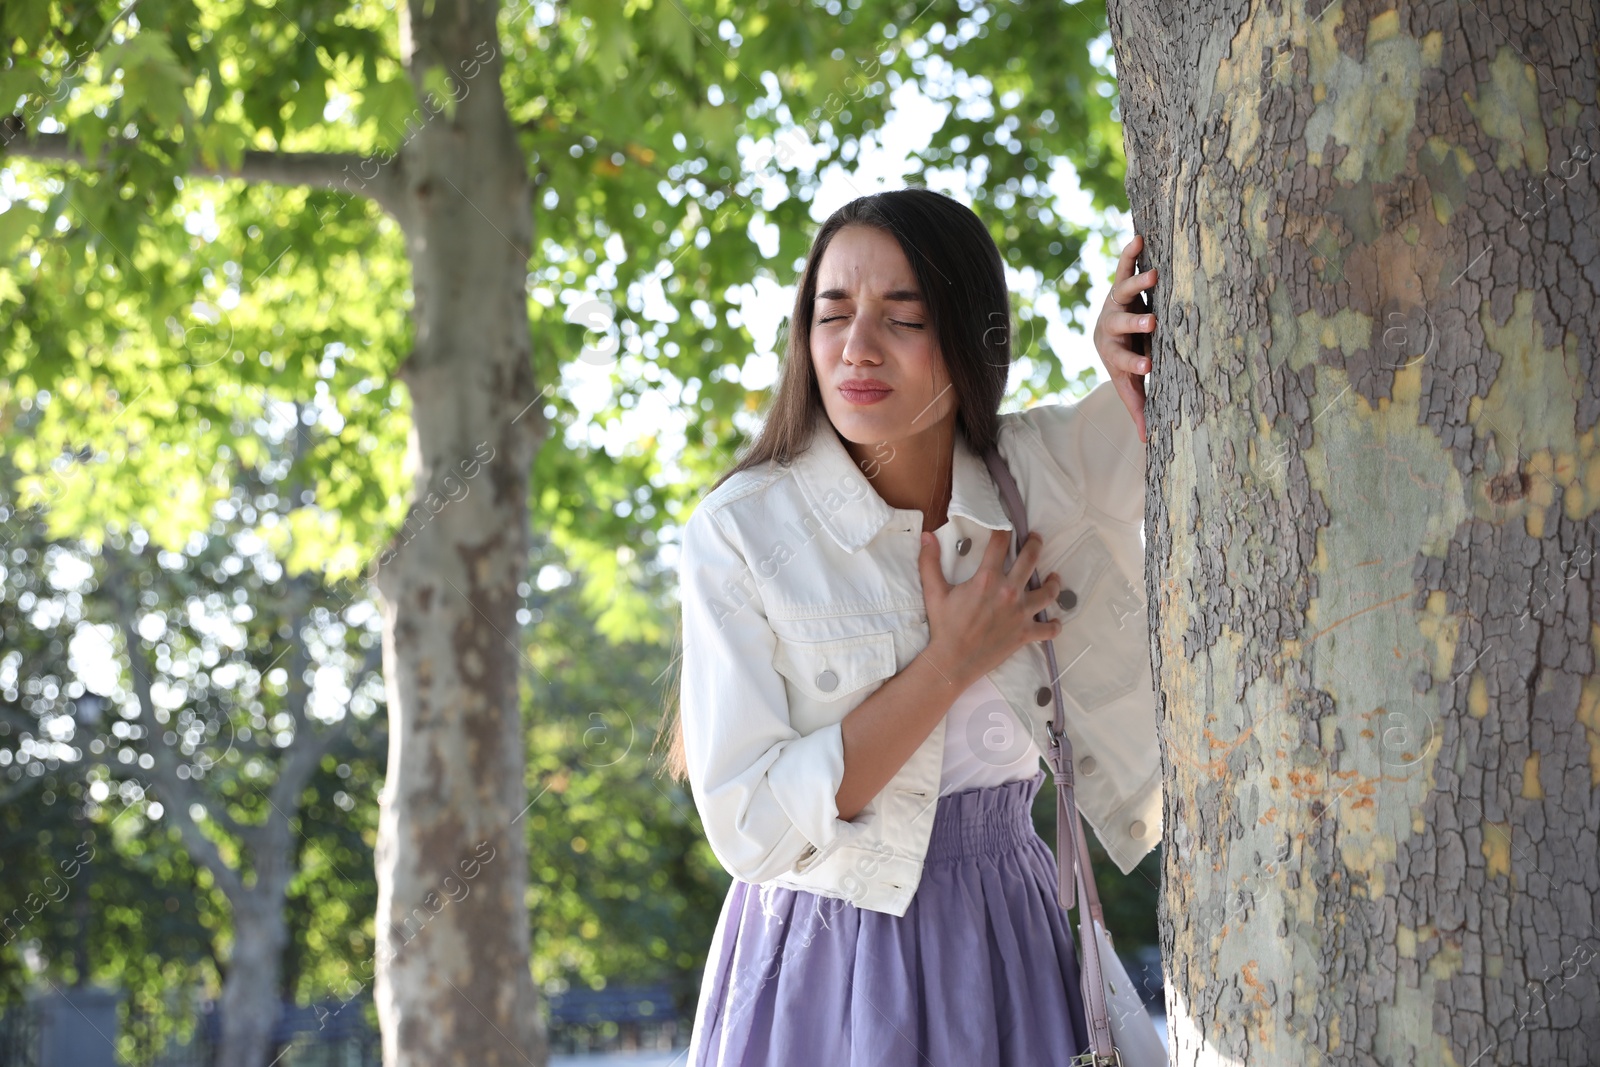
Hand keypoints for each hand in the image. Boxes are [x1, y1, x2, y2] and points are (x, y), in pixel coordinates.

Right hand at [918, 529, 1061, 688]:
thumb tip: (926, 535)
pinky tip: (1055, 621)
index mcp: (987, 579)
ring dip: (1053, 583)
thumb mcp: (934, 592)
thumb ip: (930, 562)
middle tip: (1035, 539)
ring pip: (1048, 592)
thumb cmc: (944, 626)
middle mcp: (1009, 592)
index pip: (1000, 544)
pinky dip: (1054, 626)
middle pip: (1030, 560)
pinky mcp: (1025, 634)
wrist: (953, 661)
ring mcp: (1020, 614)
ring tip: (1054, 577)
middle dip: (1034, 545)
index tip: (1007, 525)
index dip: (1004, 530)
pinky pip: (1048, 629)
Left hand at [1092, 233, 1157, 442]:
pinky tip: (1139, 237)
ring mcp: (1114, 303)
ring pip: (1123, 292)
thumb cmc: (1124, 362)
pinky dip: (1130, 253)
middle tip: (1151, 322)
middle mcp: (1112, 326)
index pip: (1124, 361)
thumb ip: (1138, 408)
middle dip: (1135, 324)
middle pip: (1121, 324)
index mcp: (1115, 353)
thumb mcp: (1129, 385)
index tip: (1148, 367)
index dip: (1134, 364)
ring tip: (1154, 274)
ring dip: (1137, 284)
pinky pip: (1123, 266)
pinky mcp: (1120, 283)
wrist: (1107, 333)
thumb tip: (1145, 444)